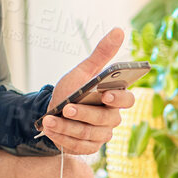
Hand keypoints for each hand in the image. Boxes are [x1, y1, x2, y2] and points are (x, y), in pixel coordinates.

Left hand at [41, 27, 134, 156]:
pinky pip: (77, 146)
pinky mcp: (88, 148)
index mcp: (115, 98)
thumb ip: (102, 54)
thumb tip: (119, 30)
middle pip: (105, 119)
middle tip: (67, 108)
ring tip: (50, 119)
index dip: (119, 98)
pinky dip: (62, 137)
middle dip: (84, 114)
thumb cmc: (72, 89)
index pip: (128, 100)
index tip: (105, 93)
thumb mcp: (84, 71)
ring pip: (88, 134)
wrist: (52, 112)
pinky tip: (50, 129)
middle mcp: (112, 118)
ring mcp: (101, 135)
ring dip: (67, 126)